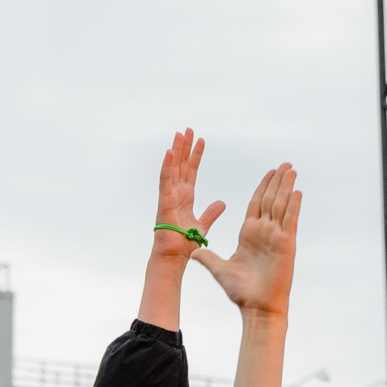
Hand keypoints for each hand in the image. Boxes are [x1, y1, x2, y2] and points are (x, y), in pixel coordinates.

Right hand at [151, 128, 226, 263]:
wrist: (174, 257)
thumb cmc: (184, 244)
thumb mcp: (203, 225)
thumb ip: (211, 212)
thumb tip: (222, 203)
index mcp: (186, 197)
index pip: (191, 171)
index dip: (196, 155)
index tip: (201, 140)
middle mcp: (176, 193)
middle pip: (181, 165)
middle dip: (185, 147)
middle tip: (189, 129)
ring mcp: (169, 196)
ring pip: (173, 168)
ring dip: (176, 150)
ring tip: (180, 133)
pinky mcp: (164, 202)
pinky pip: (165, 180)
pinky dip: (167, 166)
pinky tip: (170, 151)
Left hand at [193, 166, 299, 321]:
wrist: (257, 307)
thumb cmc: (242, 292)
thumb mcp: (220, 269)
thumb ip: (208, 257)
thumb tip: (193, 251)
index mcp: (250, 233)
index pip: (257, 203)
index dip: (263, 187)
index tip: (269, 172)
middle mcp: (265, 232)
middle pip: (271, 199)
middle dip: (277, 181)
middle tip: (284, 164)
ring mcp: (277, 237)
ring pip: (282, 205)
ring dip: (286, 186)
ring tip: (291, 169)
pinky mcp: (286, 244)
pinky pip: (290, 220)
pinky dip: (294, 205)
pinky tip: (297, 190)